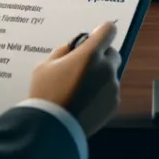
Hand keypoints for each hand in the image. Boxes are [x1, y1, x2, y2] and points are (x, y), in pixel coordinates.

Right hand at [29, 21, 121, 135]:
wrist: (53, 128)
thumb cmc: (46, 93)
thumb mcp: (45, 65)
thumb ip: (63, 51)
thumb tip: (74, 46)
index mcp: (90, 54)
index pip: (108, 30)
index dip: (102, 31)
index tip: (95, 37)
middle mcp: (105, 68)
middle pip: (112, 53)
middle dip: (100, 56)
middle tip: (83, 66)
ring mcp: (112, 87)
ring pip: (110, 74)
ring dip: (100, 76)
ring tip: (79, 88)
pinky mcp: (114, 103)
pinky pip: (110, 91)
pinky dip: (101, 92)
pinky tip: (84, 100)